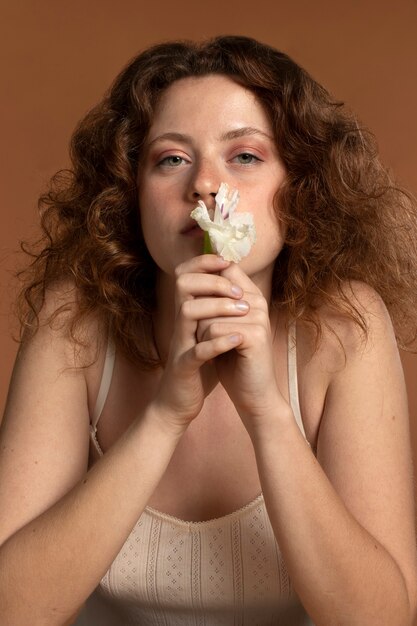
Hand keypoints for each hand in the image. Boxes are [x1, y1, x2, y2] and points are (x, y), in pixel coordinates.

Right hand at [152, 255, 249, 433]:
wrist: (179, 404)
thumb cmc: (197, 368)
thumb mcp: (206, 334)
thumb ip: (215, 312)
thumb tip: (234, 283)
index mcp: (186, 315)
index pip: (186, 275)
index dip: (204, 262)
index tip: (227, 262)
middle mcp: (180, 324)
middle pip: (182, 285)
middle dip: (212, 281)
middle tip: (237, 291)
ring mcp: (180, 344)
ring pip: (187, 312)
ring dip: (217, 307)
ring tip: (242, 311)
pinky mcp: (184, 367)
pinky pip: (197, 351)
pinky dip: (218, 343)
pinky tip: (238, 339)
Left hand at [196, 263, 290, 435]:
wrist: (253, 394)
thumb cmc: (235, 361)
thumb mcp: (223, 327)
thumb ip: (215, 303)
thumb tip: (191, 278)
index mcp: (252, 297)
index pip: (225, 268)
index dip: (206, 282)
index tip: (199, 306)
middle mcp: (257, 303)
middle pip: (211, 293)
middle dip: (200, 317)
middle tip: (206, 338)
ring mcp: (258, 317)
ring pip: (209, 313)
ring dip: (202, 334)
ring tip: (214, 348)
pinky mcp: (254, 335)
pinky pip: (214, 329)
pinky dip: (208, 345)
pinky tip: (219, 356)